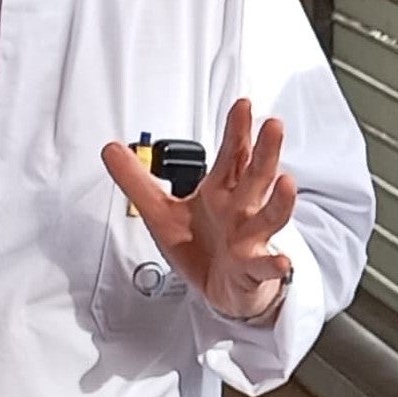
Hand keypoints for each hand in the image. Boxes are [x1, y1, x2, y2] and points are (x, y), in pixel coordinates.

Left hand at [101, 98, 299, 324]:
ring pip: (269, 215)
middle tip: (273, 125)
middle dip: (265, 151)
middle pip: (256, 176)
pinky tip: (281, 260)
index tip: (243, 105)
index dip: (237, 130)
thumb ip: (136, 180)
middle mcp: (241, 210)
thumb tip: (111, 149)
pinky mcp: (253, 269)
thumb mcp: (161, 212)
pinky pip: (265, 266)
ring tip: (286, 182)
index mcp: (221, 192)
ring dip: (279, 200)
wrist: (224, 291)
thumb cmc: (202, 248)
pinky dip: (274, 263)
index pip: (233, 155)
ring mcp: (251, 238)